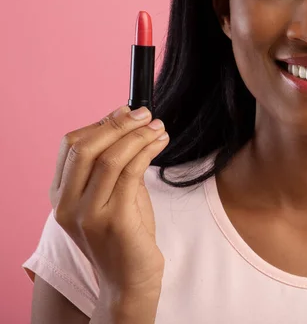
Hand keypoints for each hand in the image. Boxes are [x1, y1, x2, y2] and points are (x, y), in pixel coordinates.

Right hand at [50, 105, 168, 300]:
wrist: (130, 280)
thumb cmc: (125, 236)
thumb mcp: (112, 196)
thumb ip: (113, 167)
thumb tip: (129, 127)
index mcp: (62, 197)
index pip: (70, 147)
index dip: (99, 123)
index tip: (125, 110)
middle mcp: (68, 205)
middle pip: (85, 147)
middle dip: (118, 124)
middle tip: (145, 114)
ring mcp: (89, 214)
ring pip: (110, 158)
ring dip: (138, 135)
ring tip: (158, 127)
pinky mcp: (115, 221)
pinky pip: (131, 173)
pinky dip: (147, 151)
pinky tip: (159, 142)